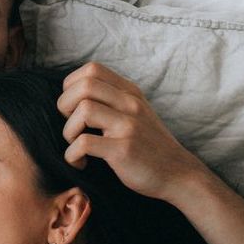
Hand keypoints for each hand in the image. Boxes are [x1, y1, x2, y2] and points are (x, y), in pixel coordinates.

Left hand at [57, 62, 209, 202]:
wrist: (178, 174)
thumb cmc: (149, 146)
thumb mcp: (136, 114)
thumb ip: (113, 101)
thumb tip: (73, 97)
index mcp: (130, 93)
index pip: (92, 69)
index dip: (71, 86)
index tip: (73, 109)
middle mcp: (130, 104)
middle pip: (84, 85)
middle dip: (64, 106)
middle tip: (72, 127)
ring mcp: (128, 126)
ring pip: (83, 110)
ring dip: (69, 131)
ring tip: (76, 145)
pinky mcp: (124, 149)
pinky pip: (84, 143)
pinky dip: (72, 155)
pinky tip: (80, 162)